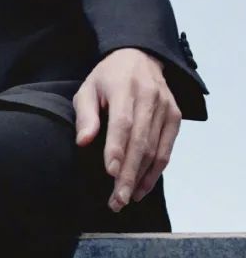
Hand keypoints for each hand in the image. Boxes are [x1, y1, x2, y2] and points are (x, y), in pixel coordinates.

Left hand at [73, 48, 181, 211]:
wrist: (140, 57)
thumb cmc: (108, 78)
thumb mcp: (88, 89)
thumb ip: (86, 115)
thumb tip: (83, 141)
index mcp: (125, 89)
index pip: (123, 123)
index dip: (117, 149)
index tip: (110, 172)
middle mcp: (150, 98)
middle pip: (141, 142)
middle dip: (129, 174)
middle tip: (117, 200)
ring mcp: (166, 108)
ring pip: (155, 149)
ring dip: (141, 178)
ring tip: (126, 199)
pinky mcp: (175, 117)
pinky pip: (166, 149)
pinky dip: (155, 171)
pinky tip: (142, 188)